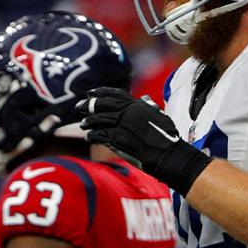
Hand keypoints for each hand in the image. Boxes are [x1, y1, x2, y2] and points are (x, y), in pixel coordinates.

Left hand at [76, 87, 209, 194]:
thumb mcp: (160, 116)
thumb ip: (149, 107)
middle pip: (103, 105)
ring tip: (83, 124)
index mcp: (138, 106)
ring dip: (89, 122)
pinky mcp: (118, 139)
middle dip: (89, 105)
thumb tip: (144, 98)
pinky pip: (100, 135)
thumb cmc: (167, 137)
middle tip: (79, 106)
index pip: (116, 94)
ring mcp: (122, 125)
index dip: (101, 92)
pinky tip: (89, 137)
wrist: (168, 155)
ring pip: (99, 119)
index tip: (90, 92)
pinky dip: (92, 135)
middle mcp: (129, 113)